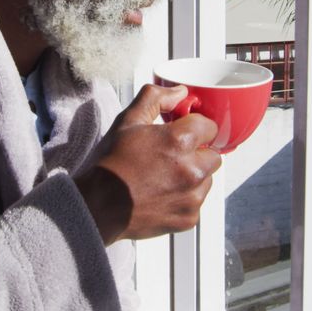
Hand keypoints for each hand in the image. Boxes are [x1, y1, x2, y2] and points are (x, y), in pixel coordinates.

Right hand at [74, 84, 220, 244]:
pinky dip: (184, 199)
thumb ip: (156, 98)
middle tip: (171, 158)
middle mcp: (192, 169)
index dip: (194, 128)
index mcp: (180, 141)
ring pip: (207, 180)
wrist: (98, 206)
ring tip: (164, 178)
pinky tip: (162, 195)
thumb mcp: (128, 121)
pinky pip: (197, 203)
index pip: (209, 126)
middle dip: (197, 154)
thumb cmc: (111, 165)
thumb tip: (180, 92)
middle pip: (213, 155)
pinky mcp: (188, 218)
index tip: (182, 134)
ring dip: (193, 177)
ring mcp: (192, 197)